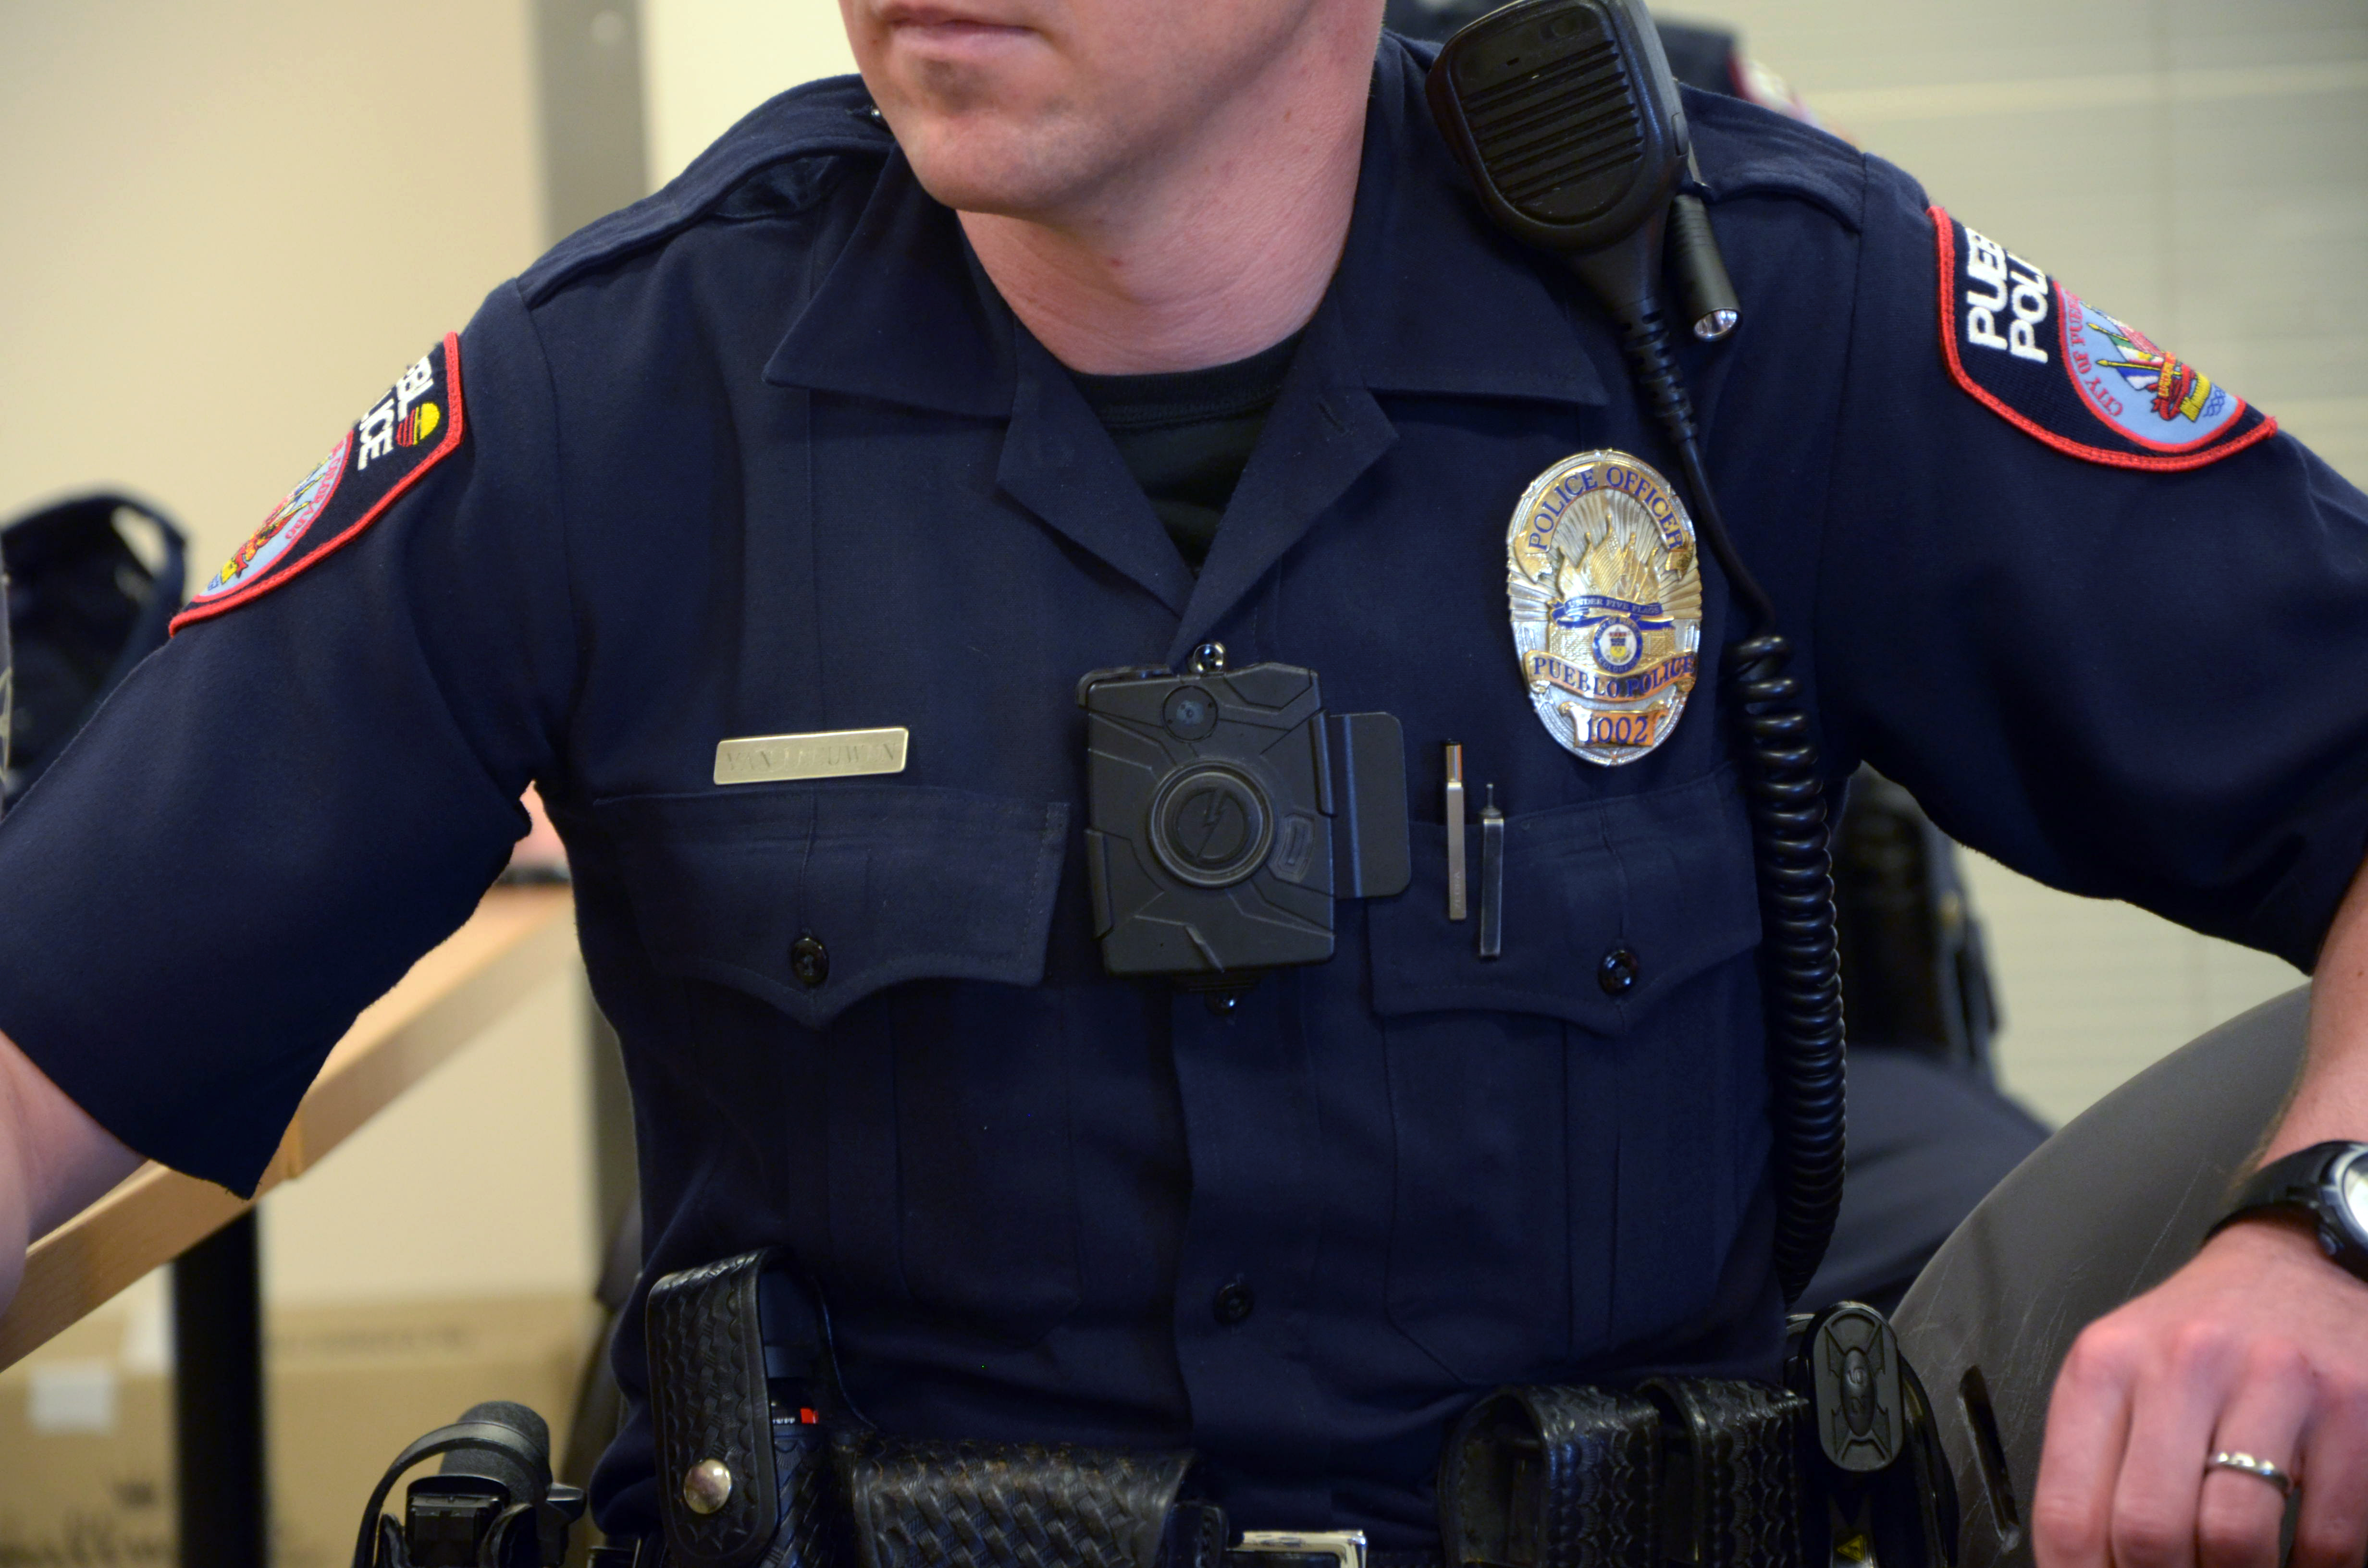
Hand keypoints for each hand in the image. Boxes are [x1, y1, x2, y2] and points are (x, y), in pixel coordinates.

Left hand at [2034, 1217, 2367, 1567]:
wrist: (2295, 1268)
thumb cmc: (2198, 1336)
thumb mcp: (2121, 1378)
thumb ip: (2095, 1467)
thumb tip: (2089, 1566)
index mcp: (2105, 1367)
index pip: (2071, 1513)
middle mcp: (2183, 1365)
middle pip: (2150, 1533)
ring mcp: (2274, 1384)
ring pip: (2234, 1540)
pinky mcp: (2351, 1408)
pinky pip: (2325, 1536)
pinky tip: (2295, 1558)